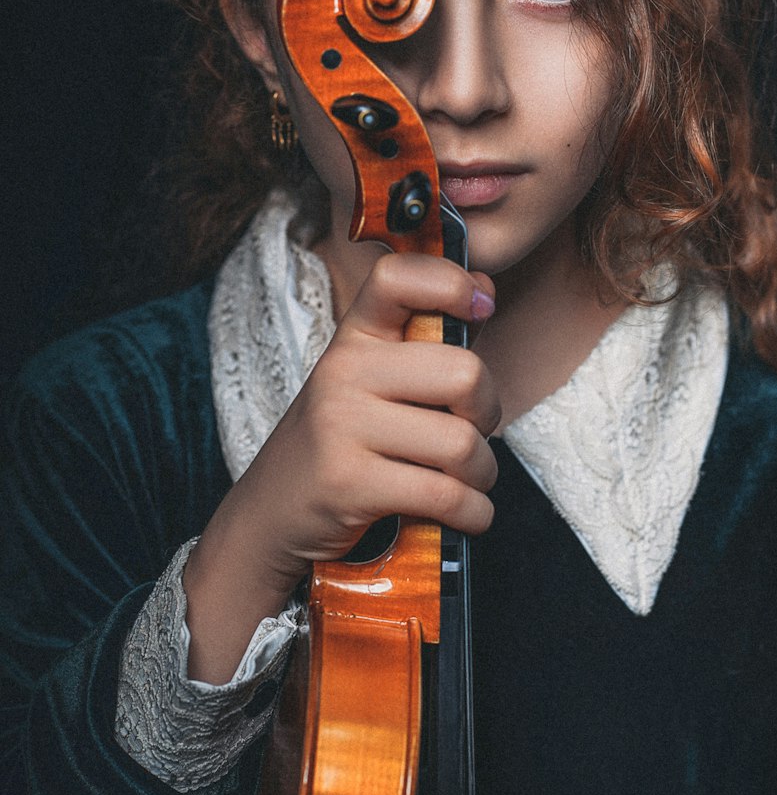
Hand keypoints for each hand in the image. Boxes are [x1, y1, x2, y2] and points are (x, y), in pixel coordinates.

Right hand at [183, 253, 498, 680]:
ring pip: (461, 444)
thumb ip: (425, 344)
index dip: (451, 283)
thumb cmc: (344, 444)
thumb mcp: (370, 383)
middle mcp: (343, 372)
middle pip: (464, 374)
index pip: (398, 278)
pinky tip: (465, 514)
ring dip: (481, 475)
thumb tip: (484, 289)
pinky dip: (473, 513)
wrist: (271, 516)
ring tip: (465, 481)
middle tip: (472, 433)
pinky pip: (445, 496)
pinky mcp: (348, 484)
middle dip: (487, 415)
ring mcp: (341, 427)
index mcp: (355, 338)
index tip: (480, 307)